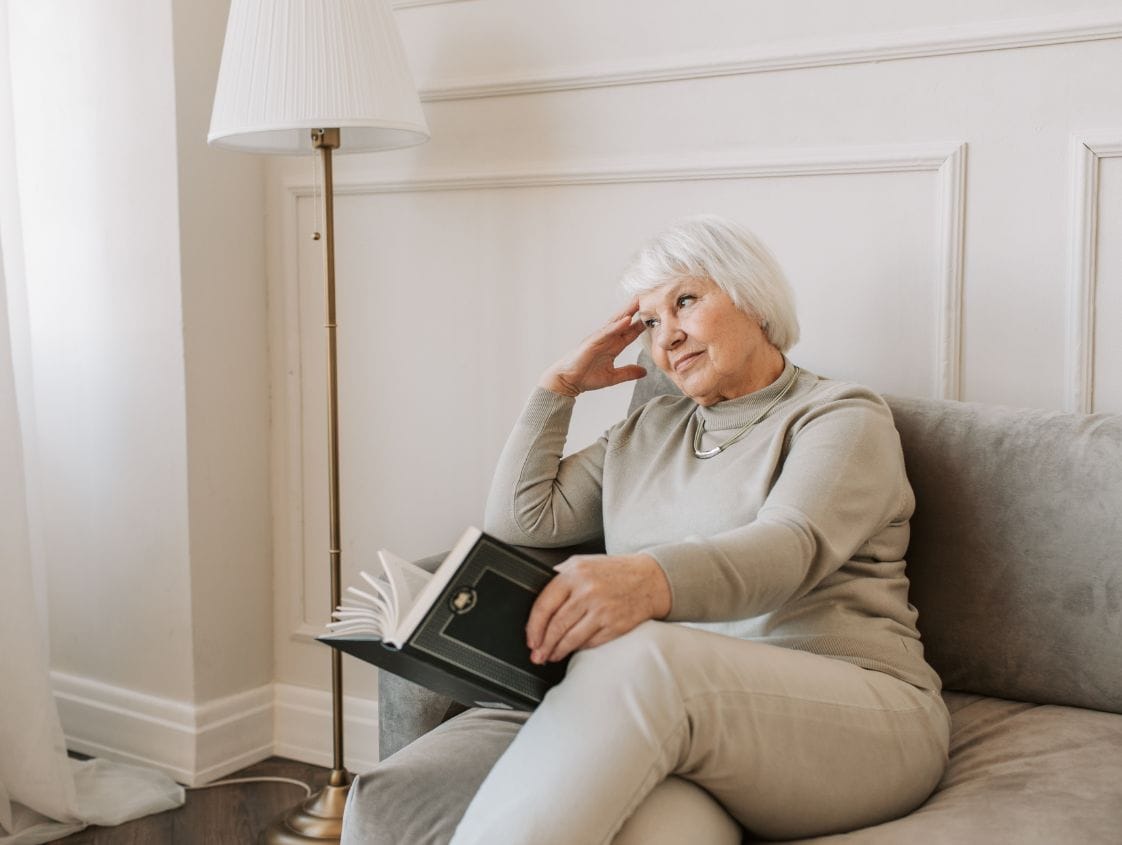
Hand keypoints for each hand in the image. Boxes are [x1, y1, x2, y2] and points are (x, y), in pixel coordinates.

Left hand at [526, 553, 671, 663]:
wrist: (650, 579)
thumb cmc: (614, 571)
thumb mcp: (583, 563)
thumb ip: (561, 575)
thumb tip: (538, 597)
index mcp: (575, 574)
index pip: (545, 604)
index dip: (533, 626)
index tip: (530, 638)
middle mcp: (587, 592)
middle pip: (556, 626)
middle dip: (543, 644)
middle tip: (536, 654)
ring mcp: (602, 610)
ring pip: (571, 638)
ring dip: (557, 651)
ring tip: (550, 656)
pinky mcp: (615, 625)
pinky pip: (590, 643)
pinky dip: (579, 649)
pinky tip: (572, 650)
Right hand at [539, 301, 646, 396]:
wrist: (567, 382)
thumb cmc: (586, 377)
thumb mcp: (613, 377)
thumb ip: (628, 373)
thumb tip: (644, 372)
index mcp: (613, 346)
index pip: (630, 332)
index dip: (642, 324)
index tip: (656, 315)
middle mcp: (607, 339)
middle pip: (624, 322)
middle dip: (636, 311)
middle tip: (650, 298)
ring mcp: (599, 339)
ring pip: (616, 322)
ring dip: (628, 311)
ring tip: (639, 301)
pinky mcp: (592, 342)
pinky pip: (606, 332)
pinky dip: (617, 325)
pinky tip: (627, 319)